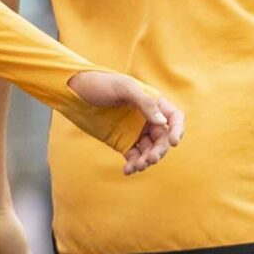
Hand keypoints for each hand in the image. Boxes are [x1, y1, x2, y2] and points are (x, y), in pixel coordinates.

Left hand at [65, 70, 181, 172]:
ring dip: (147, 160)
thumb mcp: (124, 88)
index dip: (177, 130)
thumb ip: (145, 103)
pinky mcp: (122, 142)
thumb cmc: (100, 84)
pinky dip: (133, 164)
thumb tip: (163, 123)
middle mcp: (147, 118)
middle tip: (150, 159)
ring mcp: (135, 131)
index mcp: (153, 102)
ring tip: (138, 166)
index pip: (174, 118)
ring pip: (149, 150)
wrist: (75, 92)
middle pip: (162, 138)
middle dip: (159, 150)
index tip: (173, 142)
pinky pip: (134, 156)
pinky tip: (128, 170)